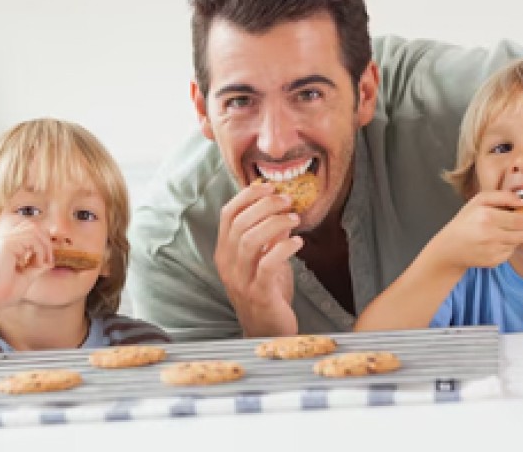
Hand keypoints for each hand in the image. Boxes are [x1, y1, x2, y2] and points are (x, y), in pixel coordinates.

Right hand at [0, 220, 53, 310]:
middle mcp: (8, 241)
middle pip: (34, 227)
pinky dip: (40, 251)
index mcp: (11, 247)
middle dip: (46, 242)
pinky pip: (32, 239)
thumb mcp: (27, 277)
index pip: (32, 232)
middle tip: (49, 261)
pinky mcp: (7, 244)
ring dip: (44, 247)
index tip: (48, 262)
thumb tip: (49, 262)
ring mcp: (7, 240)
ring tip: (42, 263)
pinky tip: (36, 265)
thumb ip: (36, 267)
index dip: (44, 243)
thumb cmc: (4, 291)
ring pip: (34, 231)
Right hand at [214, 182, 303, 337]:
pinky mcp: (259, 294)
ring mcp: (241, 281)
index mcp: (225, 253)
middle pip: (239, 223)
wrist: (267, 335)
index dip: (247, 196)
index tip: (269, 187)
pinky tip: (298, 242)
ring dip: (275, 223)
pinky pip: (267, 263)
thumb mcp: (265, 261)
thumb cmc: (266, 295)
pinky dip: (284, 247)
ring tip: (294, 218)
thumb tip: (282, 209)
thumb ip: (269, 237)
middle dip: (265, 205)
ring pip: (249, 240)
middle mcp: (228, 265)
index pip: (227, 214)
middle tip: (287, 199)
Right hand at [425, 191, 522, 271]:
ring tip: (502, 232)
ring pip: (519, 242)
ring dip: (515, 236)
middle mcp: (491, 235)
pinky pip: (511, 252)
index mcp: (487, 216)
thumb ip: (503, 196)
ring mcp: (493, 250)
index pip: (522, 219)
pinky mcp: (494, 261)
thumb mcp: (478, 201)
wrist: (450, 248)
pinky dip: (507, 246)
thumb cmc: (466, 221)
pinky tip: (495, 242)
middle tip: (518, 222)